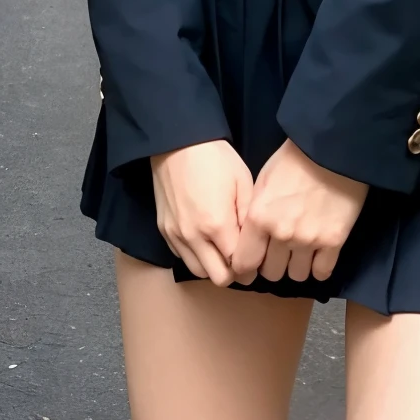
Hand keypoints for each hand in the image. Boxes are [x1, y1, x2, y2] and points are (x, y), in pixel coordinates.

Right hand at [149, 140, 253, 286]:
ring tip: (221, 247)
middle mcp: (193, 236)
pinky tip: (203, 237)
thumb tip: (253, 245)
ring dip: (213, 265)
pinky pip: (182, 256)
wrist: (177, 141)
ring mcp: (175, 234)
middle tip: (241, 256)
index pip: (239, 267)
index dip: (251, 266)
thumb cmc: (215, 158)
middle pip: (219, 278)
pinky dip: (195, 254)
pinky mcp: (163, 229)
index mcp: (217, 225)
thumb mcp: (243, 183)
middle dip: (233, 272)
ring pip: (199, 271)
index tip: (256, 257)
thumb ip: (248, 220)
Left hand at [230, 139, 367, 285]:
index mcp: (259, 217)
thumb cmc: (293, 160)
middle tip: (278, 253)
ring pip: (296, 276)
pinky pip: (321, 273)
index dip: (245, 267)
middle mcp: (282, 234)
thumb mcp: (262, 182)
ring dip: (296, 266)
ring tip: (299, 251)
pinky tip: (317, 254)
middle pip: (271, 273)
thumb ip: (254, 214)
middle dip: (273, 265)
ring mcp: (309, 240)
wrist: (330, 149)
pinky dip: (318, 267)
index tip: (250, 266)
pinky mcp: (334, 242)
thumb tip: (249, 239)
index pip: (244, 262)